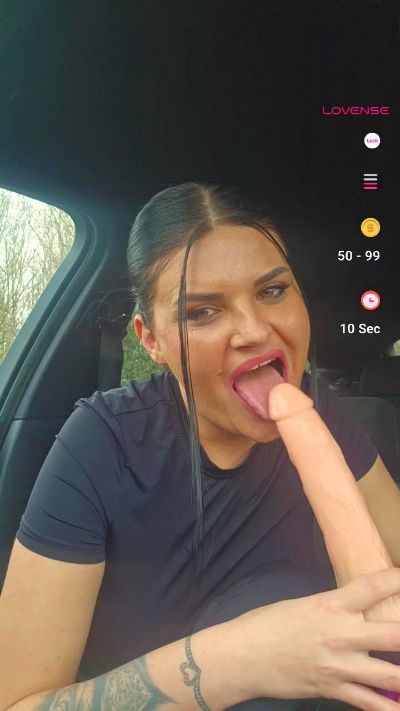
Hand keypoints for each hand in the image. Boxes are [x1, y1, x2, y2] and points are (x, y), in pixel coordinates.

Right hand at [228, 568, 399, 708]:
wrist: (243, 656)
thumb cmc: (269, 624)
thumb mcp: (304, 605)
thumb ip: (335, 608)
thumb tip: (360, 610)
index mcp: (331, 604)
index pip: (374, 586)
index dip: (398, 579)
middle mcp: (341, 633)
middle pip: (394, 633)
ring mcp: (340, 665)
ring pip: (391, 675)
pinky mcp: (333, 690)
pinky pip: (370, 703)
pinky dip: (389, 707)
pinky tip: (399, 705)